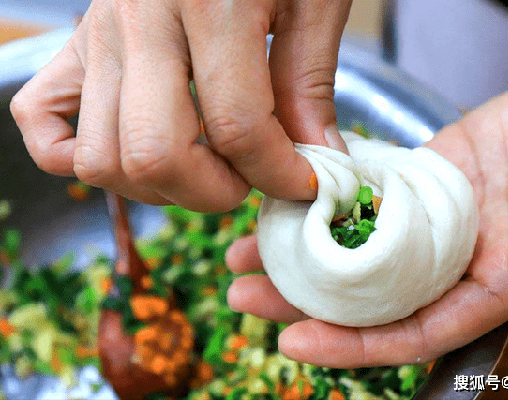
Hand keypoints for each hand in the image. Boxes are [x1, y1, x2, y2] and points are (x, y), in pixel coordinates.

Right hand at [10, 0, 350, 211]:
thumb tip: (315, 157)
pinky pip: (42, 122)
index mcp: (208, 3)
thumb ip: (309, 83)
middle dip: (213, 192)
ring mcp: (96, 35)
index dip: (279, 175)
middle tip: (249, 180)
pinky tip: (133, 150)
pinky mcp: (74, 47)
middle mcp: (138, 21)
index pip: (238, 128)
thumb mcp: (313, 3)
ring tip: (204, 167)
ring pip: (101, 158)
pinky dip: (77, 156)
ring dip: (159, 188)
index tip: (301, 183)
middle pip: (153, 154)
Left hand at [225, 57, 507, 366]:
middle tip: (243, 292)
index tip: (293, 341)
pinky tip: (285, 197)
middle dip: (305, 300)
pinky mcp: (422, 175)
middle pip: (368, 295)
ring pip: (357, 246)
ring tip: (244, 250)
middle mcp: (453, 258)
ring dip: (301, 251)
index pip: (413, 331)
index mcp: (493, 283)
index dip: (354, 344)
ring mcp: (433, 217)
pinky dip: (326, 201)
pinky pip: (366, 194)